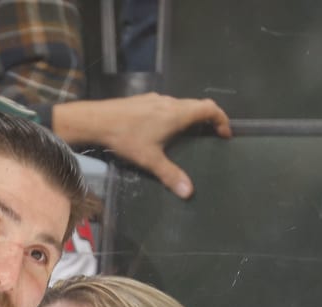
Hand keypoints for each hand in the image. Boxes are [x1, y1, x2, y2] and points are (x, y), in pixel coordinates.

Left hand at [53, 93, 232, 198]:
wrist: (96, 120)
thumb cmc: (126, 137)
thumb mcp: (150, 159)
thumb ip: (170, 174)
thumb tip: (189, 192)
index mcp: (177, 113)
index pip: (210, 109)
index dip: (222, 119)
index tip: (225, 133)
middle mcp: (170, 102)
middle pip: (198, 105)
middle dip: (208, 119)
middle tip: (212, 135)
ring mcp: (156, 99)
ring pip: (181, 105)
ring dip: (191, 117)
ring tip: (190, 134)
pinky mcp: (143, 101)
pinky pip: (167, 106)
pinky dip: (175, 115)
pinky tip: (164, 131)